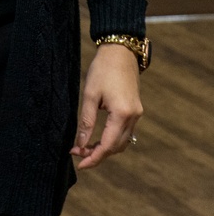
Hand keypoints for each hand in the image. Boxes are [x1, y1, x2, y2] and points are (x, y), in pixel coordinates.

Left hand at [70, 43, 142, 169]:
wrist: (120, 52)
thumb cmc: (102, 70)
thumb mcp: (89, 94)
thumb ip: (86, 121)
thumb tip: (80, 144)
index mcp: (122, 114)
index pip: (108, 146)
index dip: (94, 158)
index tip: (79, 164)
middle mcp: (133, 117)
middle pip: (116, 147)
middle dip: (97, 154)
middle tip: (77, 154)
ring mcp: (137, 114)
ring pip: (122, 142)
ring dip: (105, 148)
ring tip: (85, 147)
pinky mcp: (135, 110)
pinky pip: (125, 132)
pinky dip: (112, 139)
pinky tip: (98, 138)